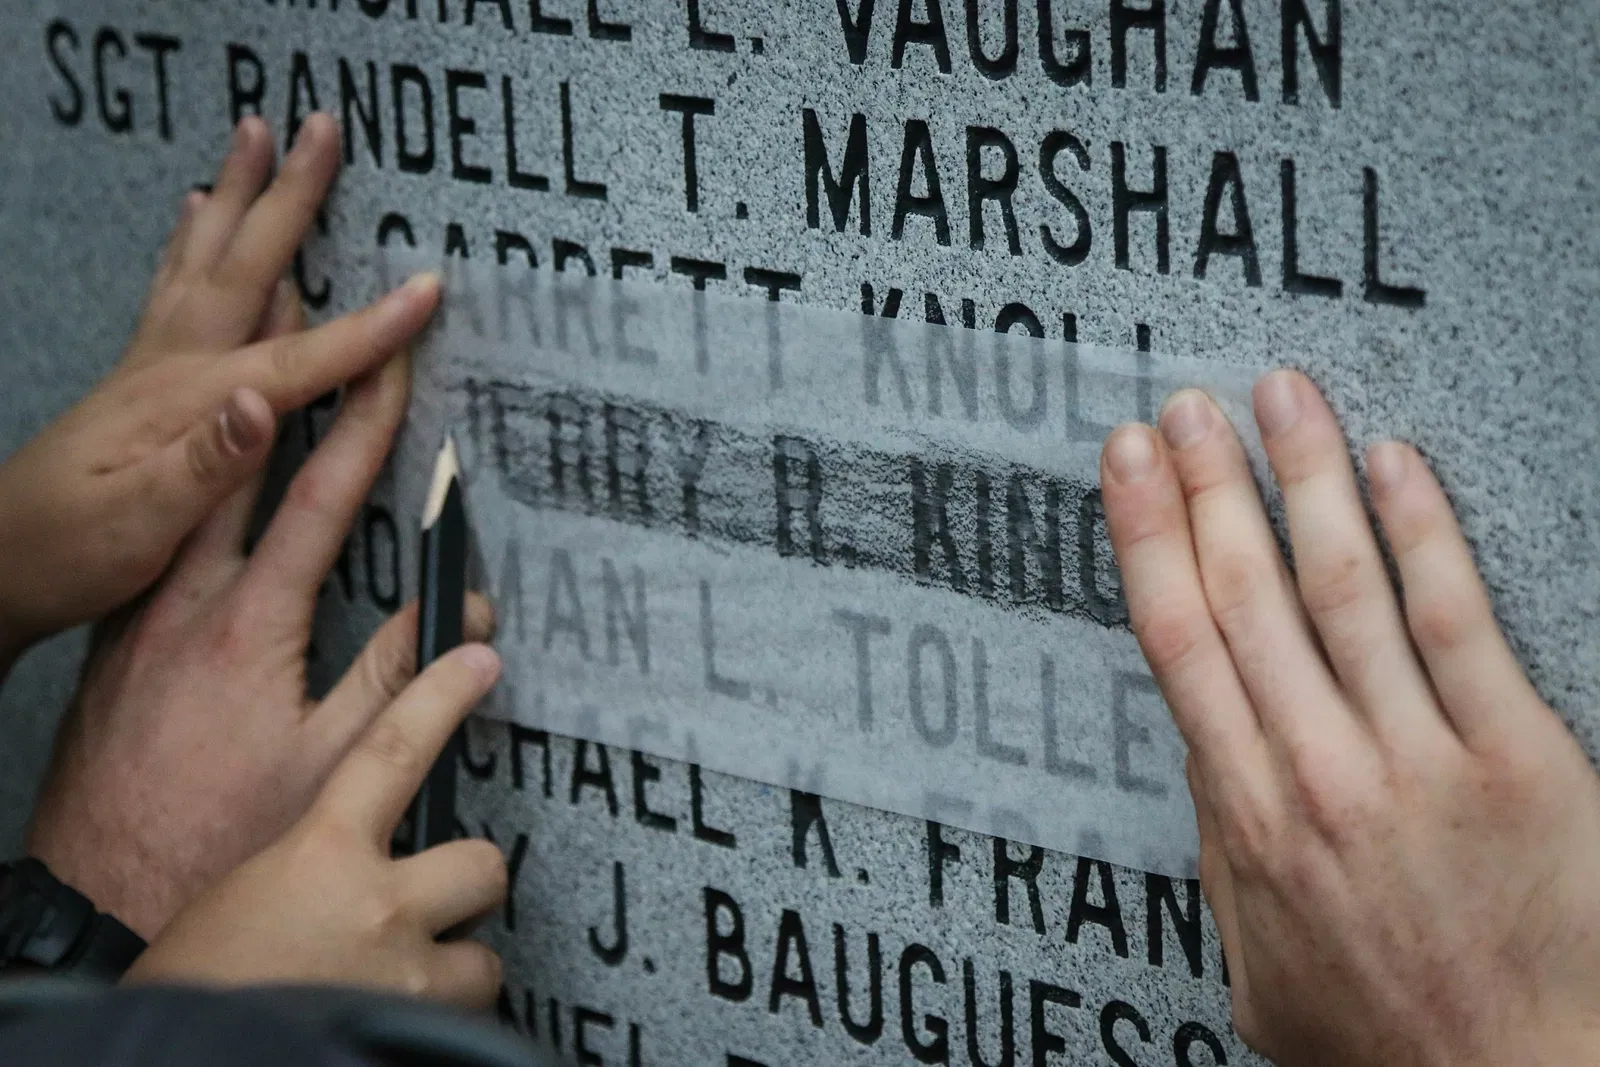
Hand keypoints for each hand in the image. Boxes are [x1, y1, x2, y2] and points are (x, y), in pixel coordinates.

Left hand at [0, 112, 438, 660]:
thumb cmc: (69, 554)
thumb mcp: (139, 527)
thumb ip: (205, 466)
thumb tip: (262, 404)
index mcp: (191, 404)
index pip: (299, 360)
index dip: (370, 329)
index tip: (428, 286)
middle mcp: (171, 369)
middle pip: (243, 267)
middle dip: (288, 197)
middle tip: (319, 127)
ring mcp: (151, 366)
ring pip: (203, 260)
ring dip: (236, 196)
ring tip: (252, 136)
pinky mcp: (140, 379)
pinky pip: (175, 284)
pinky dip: (193, 240)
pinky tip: (195, 216)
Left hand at [25, 334, 491, 939]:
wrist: (94, 880)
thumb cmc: (213, 831)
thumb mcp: (323, 771)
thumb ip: (395, 685)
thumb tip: (468, 622)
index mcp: (247, 617)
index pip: (321, 494)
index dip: (367, 419)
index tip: (397, 349)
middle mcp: (187, 588)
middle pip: (240, 445)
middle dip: (273, 350)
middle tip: (292, 259)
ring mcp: (146, 600)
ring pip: (187, 464)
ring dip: (214, 376)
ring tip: (231, 286)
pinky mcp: (123, 621)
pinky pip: (167, 501)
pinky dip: (190, 440)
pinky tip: (202, 425)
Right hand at [125, 643, 507, 1011]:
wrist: (176, 1065)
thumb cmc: (189, 987)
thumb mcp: (238, 900)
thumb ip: (309, 869)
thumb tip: (346, 874)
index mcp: (316, 855)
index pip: (392, 750)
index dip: (440, 697)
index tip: (479, 657)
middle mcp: (375, 904)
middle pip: (481, 861)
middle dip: (467, 886)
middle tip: (429, 909)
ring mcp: (406, 970)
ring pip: (485, 955)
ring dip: (455, 966)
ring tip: (406, 981)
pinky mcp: (420, 1024)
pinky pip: (470, 1013)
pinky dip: (440, 1018)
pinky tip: (398, 1021)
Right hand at [1099, 369, 1599, 1065]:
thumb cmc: (1380, 1028)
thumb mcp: (1253, 958)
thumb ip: (1225, 843)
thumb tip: (1209, 743)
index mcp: (1248, 816)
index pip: (1176, 640)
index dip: (1147, 536)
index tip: (1129, 465)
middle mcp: (1319, 775)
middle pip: (1244, 595)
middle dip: (1207, 486)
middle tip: (1185, 407)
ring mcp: (1417, 762)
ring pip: (1341, 588)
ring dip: (1301, 479)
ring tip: (1279, 398)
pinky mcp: (1515, 760)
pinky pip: (1456, 623)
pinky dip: (1419, 535)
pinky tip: (1392, 466)